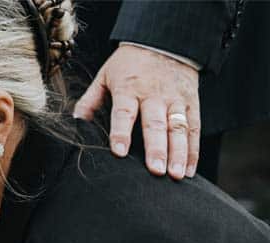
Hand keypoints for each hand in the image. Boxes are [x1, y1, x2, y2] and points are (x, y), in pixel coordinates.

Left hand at [73, 44, 200, 179]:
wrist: (165, 40)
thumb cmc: (129, 63)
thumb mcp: (105, 75)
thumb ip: (91, 99)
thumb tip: (75, 121)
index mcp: (129, 88)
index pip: (124, 112)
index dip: (121, 132)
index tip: (119, 152)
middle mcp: (154, 95)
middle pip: (156, 124)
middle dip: (157, 149)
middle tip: (156, 170)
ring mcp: (176, 99)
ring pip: (179, 128)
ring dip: (179, 153)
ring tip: (176, 175)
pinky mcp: (192, 102)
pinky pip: (194, 128)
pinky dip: (193, 150)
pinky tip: (190, 170)